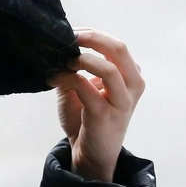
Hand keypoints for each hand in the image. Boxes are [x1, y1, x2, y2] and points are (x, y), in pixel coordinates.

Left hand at [49, 29, 144, 181]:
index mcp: (130, 76)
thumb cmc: (87, 118)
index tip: (69, 33)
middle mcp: (133, 86)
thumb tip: (58, 47)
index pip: (116, 45)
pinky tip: (53, 79)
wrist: (91, 153)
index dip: (92, 34)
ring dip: (83, 59)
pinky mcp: (105, 115)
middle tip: (68, 38)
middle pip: (119, 49)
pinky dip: (67, 78)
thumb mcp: (81, 87)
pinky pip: (86, 87)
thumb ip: (75, 68)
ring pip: (109, 68)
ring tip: (65, 60)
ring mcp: (122, 101)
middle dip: (91, 38)